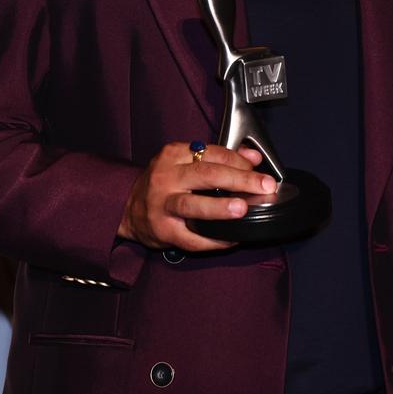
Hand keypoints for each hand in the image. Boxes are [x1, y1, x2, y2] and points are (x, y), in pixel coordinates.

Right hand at [117, 142, 276, 251]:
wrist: (128, 208)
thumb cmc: (163, 183)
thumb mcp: (186, 161)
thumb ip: (220, 157)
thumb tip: (253, 157)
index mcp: (173, 155)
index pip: (211, 153)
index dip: (238, 161)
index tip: (258, 169)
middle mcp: (166, 177)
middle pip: (205, 175)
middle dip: (238, 179)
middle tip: (263, 186)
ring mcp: (162, 205)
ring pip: (192, 205)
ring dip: (219, 207)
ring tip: (241, 208)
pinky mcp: (162, 230)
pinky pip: (190, 238)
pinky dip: (212, 240)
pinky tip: (230, 239)